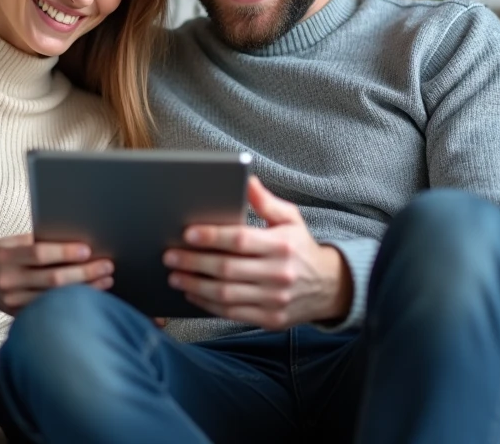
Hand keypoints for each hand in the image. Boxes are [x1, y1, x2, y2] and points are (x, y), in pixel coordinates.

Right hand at [0, 234, 112, 315]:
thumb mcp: (10, 241)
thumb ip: (36, 243)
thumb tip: (74, 241)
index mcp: (6, 256)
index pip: (39, 254)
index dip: (65, 253)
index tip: (87, 250)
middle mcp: (8, 280)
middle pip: (52, 279)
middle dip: (84, 273)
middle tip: (107, 266)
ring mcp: (11, 300)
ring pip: (53, 298)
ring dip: (83, 290)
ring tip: (105, 281)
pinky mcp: (15, 314)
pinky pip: (46, 309)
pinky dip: (68, 303)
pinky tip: (87, 297)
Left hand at [163, 176, 352, 329]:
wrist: (329, 287)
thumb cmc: (300, 247)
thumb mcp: (290, 219)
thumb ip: (266, 201)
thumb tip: (246, 179)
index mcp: (282, 245)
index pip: (240, 240)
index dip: (212, 237)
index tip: (187, 234)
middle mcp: (279, 274)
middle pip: (227, 269)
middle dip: (194, 262)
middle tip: (169, 256)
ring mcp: (274, 300)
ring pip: (225, 294)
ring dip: (195, 285)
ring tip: (175, 276)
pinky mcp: (270, 319)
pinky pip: (232, 313)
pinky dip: (207, 305)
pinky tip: (192, 293)